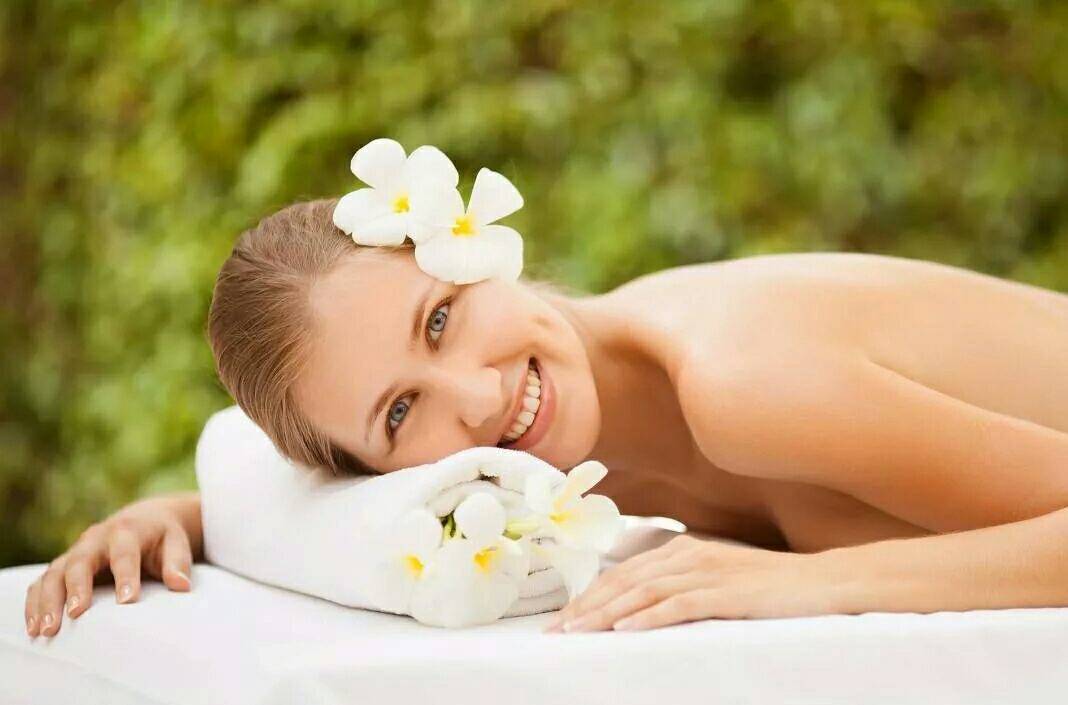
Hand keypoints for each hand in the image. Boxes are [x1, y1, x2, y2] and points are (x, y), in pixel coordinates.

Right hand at [24, 495, 194, 637]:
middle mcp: (96, 540)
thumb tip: (181, 586)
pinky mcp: (64, 565)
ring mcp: (76, 552)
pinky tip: (34, 627)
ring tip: (46, 629)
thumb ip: (177, 562)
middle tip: (74, 615)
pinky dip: (34, 603)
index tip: (127, 601)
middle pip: (80, 561)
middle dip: (75, 588)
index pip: (124, 553)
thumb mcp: (176, 543)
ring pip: (54, 573)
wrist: (144, 520)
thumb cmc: (162, 538)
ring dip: (47, 601)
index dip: (126, 576)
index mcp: (126, 531)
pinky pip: (41, 582)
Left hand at [545, 534, 827, 631]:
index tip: (564, 617)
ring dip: (607, 613)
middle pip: (626, 581)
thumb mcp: (718, 579)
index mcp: (683, 550)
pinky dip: (648, 617)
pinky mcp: (726, 592)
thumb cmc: (770, 586)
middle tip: (557, 630)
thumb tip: (645, 607)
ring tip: (578, 632)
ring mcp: (707, 572)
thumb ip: (683, 585)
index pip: (624, 573)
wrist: (822, 581)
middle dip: (588, 606)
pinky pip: (679, 605)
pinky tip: (625, 630)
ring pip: (643, 592)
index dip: (591, 595)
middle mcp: (688, 555)